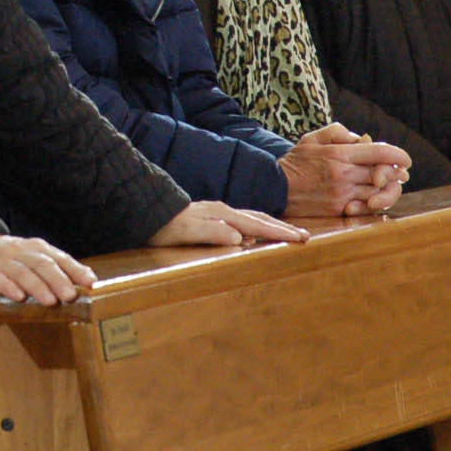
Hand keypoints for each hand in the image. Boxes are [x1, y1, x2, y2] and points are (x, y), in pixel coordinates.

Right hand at [0, 235, 95, 303]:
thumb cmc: (4, 262)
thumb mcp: (27, 261)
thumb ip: (51, 270)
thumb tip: (83, 283)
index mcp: (33, 248)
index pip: (57, 257)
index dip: (74, 269)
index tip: (90, 282)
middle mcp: (17, 250)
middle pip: (41, 263)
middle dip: (58, 279)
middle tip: (70, 295)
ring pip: (20, 271)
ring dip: (37, 286)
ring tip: (50, 301)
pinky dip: (7, 286)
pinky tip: (18, 297)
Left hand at [149, 201, 306, 248]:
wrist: (145, 210)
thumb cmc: (164, 227)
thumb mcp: (186, 232)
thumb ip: (212, 233)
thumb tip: (240, 237)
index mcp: (222, 215)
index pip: (257, 225)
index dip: (280, 233)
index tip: (301, 239)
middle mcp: (223, 210)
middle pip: (260, 218)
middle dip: (283, 227)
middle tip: (305, 237)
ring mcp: (217, 212)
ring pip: (252, 218)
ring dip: (272, 225)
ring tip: (288, 233)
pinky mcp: (211, 217)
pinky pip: (242, 220)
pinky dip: (257, 225)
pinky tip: (256, 232)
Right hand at [279, 123, 411, 216]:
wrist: (274, 187)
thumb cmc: (296, 162)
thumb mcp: (313, 138)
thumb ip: (338, 132)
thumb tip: (362, 138)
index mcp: (339, 154)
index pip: (380, 153)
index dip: (399, 155)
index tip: (406, 159)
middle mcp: (343, 174)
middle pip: (384, 174)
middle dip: (396, 173)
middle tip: (401, 173)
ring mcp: (342, 194)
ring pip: (378, 193)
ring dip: (388, 189)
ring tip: (388, 185)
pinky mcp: (338, 210)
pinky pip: (366, 207)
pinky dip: (373, 203)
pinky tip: (373, 197)